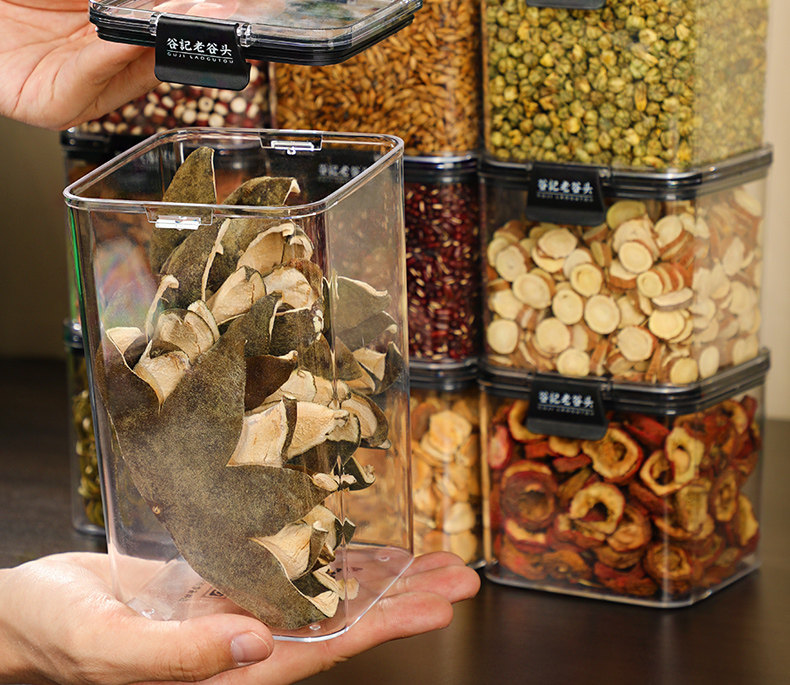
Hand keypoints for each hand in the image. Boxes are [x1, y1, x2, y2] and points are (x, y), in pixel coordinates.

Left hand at [0, 0, 239, 129]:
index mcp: (127, 9)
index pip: (185, 16)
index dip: (215, 7)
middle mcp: (113, 50)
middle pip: (171, 49)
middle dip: (199, 29)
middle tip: (230, 9)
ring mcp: (90, 80)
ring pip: (143, 71)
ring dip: (159, 43)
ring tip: (181, 13)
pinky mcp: (62, 105)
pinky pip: (99, 84)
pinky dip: (112, 59)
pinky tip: (120, 34)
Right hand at [0, 550, 479, 684]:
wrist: (32, 612)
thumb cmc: (63, 633)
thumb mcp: (113, 646)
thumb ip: (182, 656)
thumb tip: (261, 643)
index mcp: (228, 671)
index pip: (324, 650)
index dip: (386, 627)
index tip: (439, 604)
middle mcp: (244, 644)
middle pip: (340, 623)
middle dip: (403, 601)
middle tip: (462, 575)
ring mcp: (236, 613)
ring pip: (321, 594)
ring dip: (378, 578)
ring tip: (434, 559)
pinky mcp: (223, 583)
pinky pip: (287, 568)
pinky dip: (327, 556)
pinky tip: (362, 545)